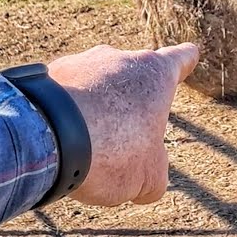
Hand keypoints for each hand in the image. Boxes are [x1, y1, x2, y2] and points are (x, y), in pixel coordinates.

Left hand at [46, 43, 199, 206]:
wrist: (49, 138)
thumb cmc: (112, 151)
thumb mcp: (148, 177)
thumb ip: (153, 175)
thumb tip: (147, 183)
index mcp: (154, 74)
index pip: (178, 60)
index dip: (185, 60)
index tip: (189, 53)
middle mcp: (118, 58)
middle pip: (131, 79)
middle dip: (129, 105)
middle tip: (123, 142)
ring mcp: (80, 62)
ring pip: (94, 88)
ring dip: (94, 112)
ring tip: (86, 151)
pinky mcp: (47, 75)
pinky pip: (63, 97)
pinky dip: (64, 115)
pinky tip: (58, 144)